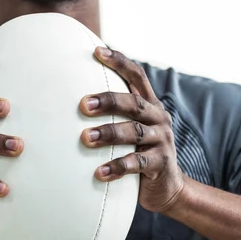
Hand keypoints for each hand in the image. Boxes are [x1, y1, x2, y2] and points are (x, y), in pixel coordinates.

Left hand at [79, 47, 184, 213]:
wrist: (168, 188)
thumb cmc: (138, 153)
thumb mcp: (130, 130)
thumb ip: (114, 115)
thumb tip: (72, 99)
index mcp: (149, 105)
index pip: (137, 76)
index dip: (119, 62)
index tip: (97, 52)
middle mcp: (158, 118)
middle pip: (133, 103)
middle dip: (108, 101)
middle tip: (83, 105)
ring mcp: (162, 140)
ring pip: (135, 132)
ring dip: (109, 133)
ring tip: (86, 138)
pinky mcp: (162, 164)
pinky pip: (139, 163)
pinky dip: (118, 167)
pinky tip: (99, 172)